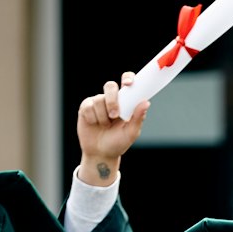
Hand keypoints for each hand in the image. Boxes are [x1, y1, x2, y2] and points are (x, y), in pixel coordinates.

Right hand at [75, 71, 149, 186]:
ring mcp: (98, 102)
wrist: (101, 153)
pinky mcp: (86, 107)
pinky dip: (93, 118)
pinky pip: (88, 106)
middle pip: (110, 86)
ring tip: (105, 126)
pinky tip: (94, 124)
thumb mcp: (131, 132)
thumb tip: (146, 102)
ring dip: (103, 116)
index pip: (127, 82)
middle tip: (115, 116)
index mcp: (126, 102)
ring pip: (99, 99)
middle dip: (112, 100)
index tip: (128, 83)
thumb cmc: (118, 142)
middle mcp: (112, 99)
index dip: (128, 78)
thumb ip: (138, 117)